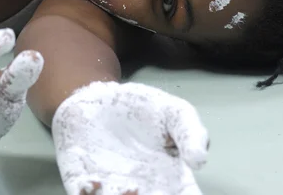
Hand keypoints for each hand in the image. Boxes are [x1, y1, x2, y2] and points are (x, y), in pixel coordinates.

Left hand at [52, 81, 208, 194]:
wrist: (100, 96)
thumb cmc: (143, 109)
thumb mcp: (176, 113)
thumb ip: (191, 133)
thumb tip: (200, 161)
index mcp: (170, 179)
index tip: (188, 193)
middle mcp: (142, 190)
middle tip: (158, 192)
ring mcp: (111, 188)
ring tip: (131, 187)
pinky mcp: (81, 180)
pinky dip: (88, 193)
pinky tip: (94, 182)